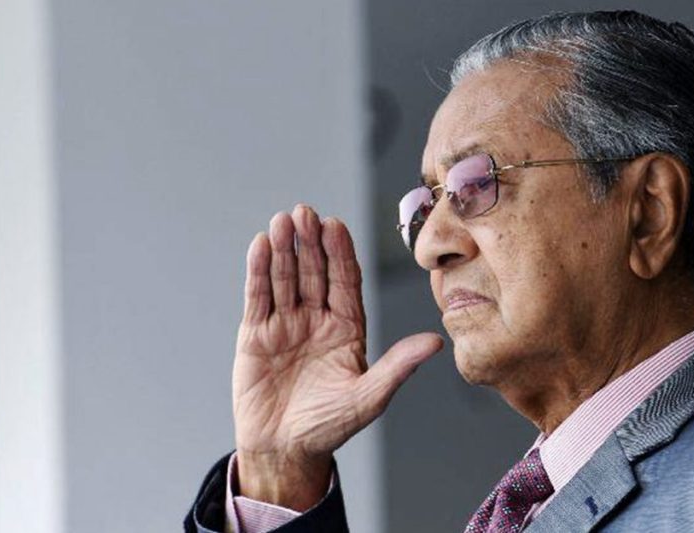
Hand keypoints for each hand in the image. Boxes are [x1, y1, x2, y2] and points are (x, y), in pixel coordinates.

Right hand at [232, 205, 442, 510]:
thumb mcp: (368, 397)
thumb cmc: (329, 427)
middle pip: (314, 272)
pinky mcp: (256, 335)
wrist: (284, 451)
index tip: (336, 225)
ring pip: (286, 278)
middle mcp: (317, 320)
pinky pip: (258, 297)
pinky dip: (259, 271)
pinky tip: (261, 246)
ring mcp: (286, 324)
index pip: (345, 282)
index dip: (341, 253)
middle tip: (306, 212)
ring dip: (284, 249)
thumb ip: (398, 366)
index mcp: (347, 329)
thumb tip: (436, 342)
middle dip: (311, 242)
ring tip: (284, 221)